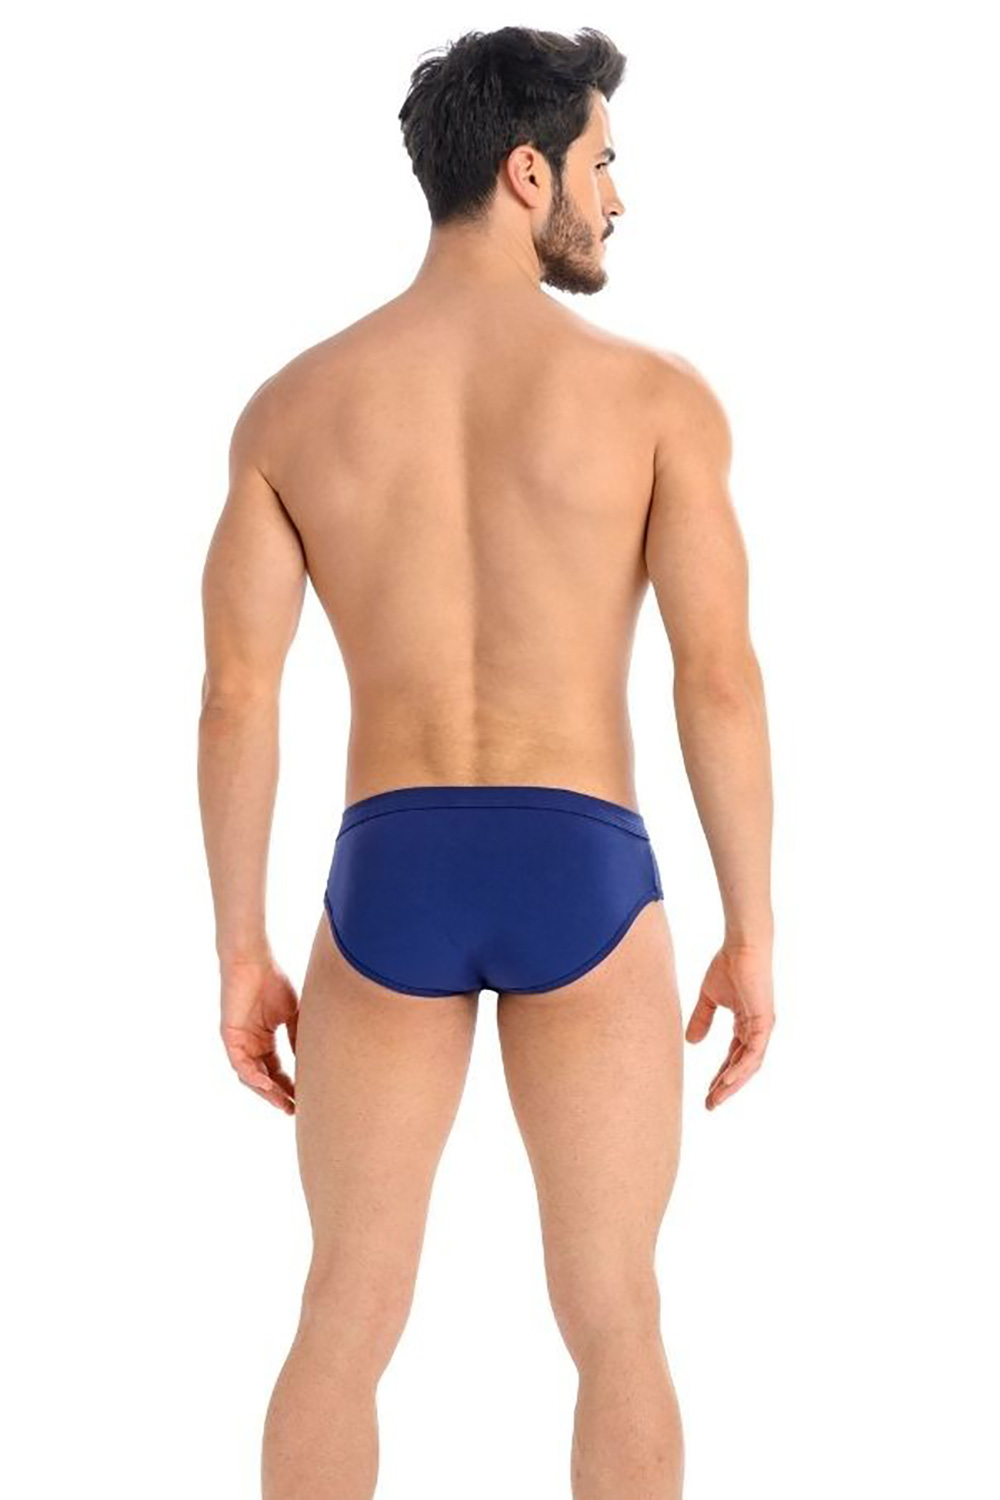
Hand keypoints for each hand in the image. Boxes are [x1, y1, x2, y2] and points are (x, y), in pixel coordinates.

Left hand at [219, 955, 298, 1113]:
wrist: (253, 962)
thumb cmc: (272, 981)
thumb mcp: (292, 1014)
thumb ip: (297, 1036)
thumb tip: (309, 1060)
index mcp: (264, 1040)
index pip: (277, 1070)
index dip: (290, 1085)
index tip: (304, 1099)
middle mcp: (250, 1045)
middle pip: (265, 1079)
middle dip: (279, 1095)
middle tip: (294, 1110)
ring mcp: (239, 1043)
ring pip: (252, 1077)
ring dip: (267, 1092)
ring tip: (283, 1103)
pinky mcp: (230, 1038)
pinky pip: (240, 1064)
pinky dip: (253, 1076)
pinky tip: (267, 1085)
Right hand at [687, 944, 774, 1109]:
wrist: (742, 946)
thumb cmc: (728, 965)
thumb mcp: (709, 998)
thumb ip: (702, 1020)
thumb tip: (692, 1043)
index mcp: (746, 1025)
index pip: (733, 1057)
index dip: (720, 1076)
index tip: (706, 1093)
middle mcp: (757, 1030)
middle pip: (741, 1067)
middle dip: (725, 1087)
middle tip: (710, 1105)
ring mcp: (763, 1027)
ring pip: (749, 1065)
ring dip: (732, 1084)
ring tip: (716, 1099)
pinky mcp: (764, 1022)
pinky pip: (753, 1053)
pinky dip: (741, 1068)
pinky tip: (727, 1081)